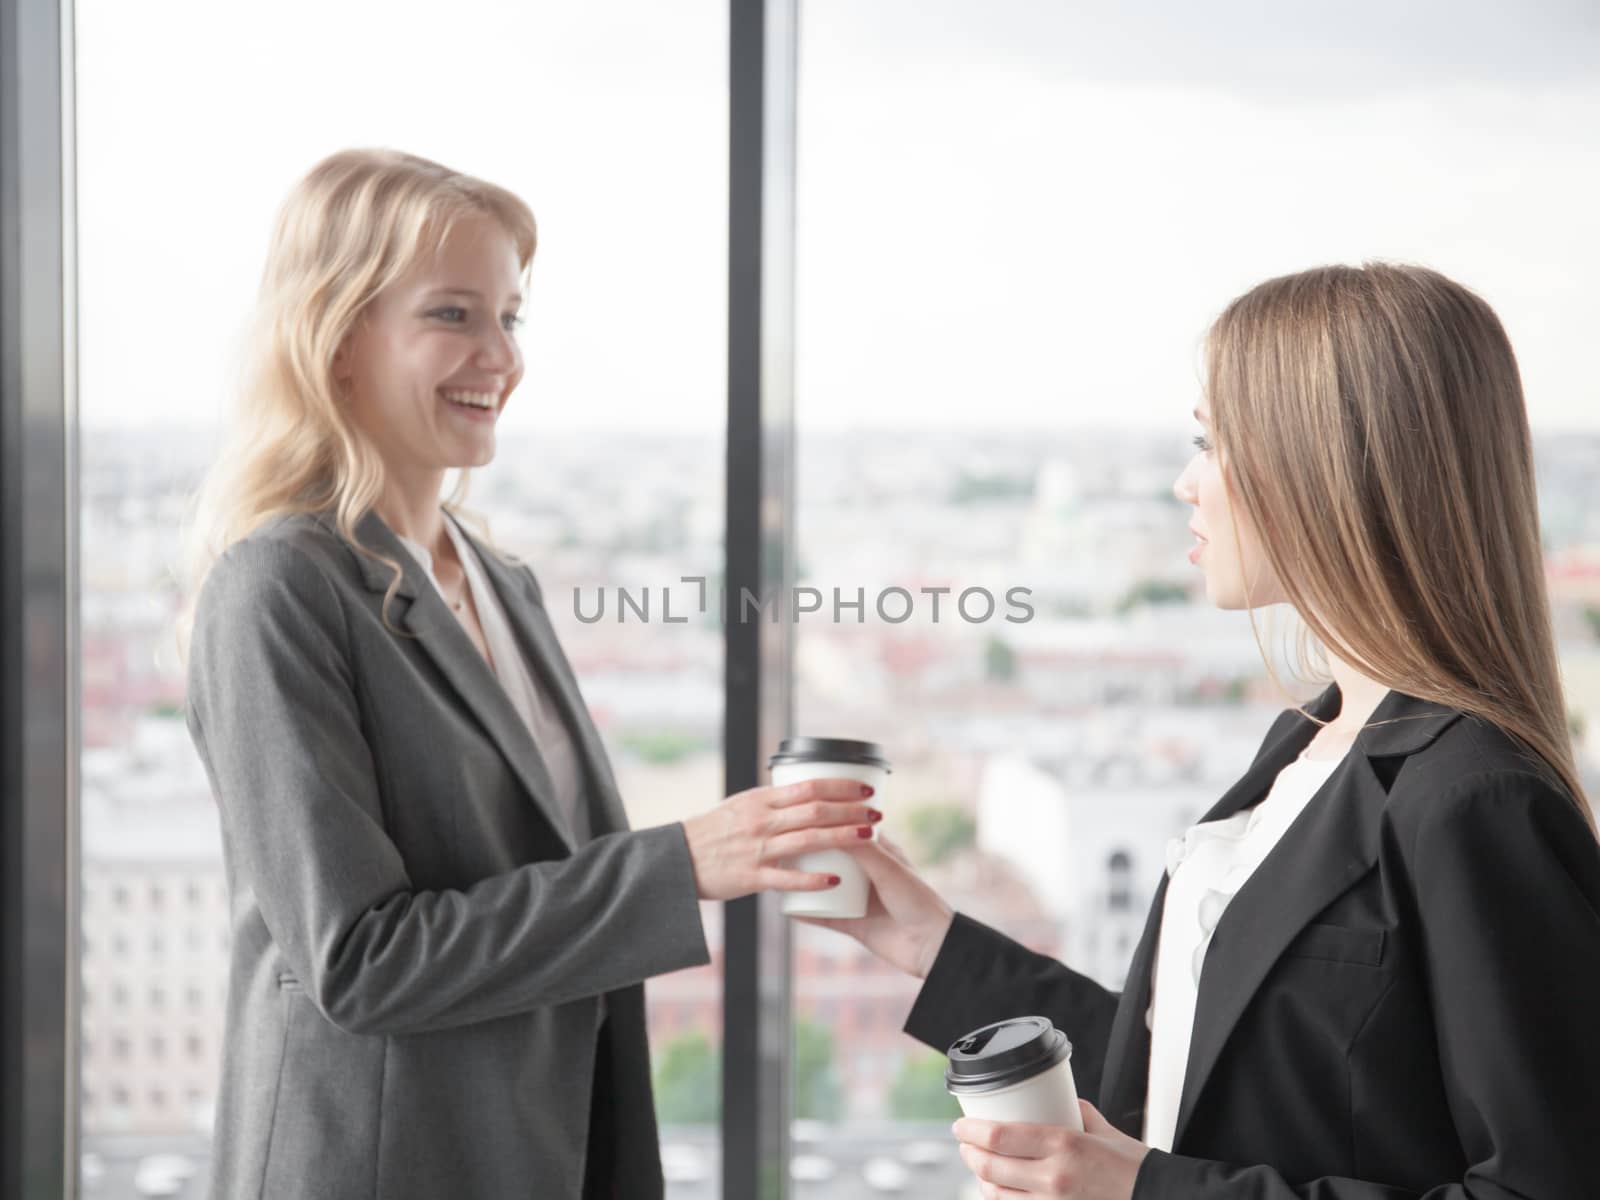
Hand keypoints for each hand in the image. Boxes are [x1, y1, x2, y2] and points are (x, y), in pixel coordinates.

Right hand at [681, 778, 881, 901]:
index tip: (866, 787)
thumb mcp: (739, 807)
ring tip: (870, 837)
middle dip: (851, 810)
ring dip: (842, 837)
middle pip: (815, 810)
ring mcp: (756, 848)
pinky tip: (836, 880)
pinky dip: (812, 880)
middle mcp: (760, 820)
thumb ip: (771, 803)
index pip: (809, 785)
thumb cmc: (710, 833)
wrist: (676, 861)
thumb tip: (803, 794)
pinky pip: (786, 879)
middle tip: (878, 812)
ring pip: (807, 839)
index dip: (841, 785)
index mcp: (760, 799)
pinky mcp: (750, 877)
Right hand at [794, 833, 953, 978]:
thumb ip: (862, 847)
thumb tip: (829, 824)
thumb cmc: (917, 900)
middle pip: (831, 855)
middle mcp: (866, 872)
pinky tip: (784, 905)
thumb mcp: (887, 868)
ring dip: (803, 877)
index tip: (805, 809)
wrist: (930, 947)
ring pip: (822, 884)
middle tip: (783, 838)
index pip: (848, 827)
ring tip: (778, 868)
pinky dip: (804, 911)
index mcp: (879, 852)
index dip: (830, 818)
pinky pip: (821, 916)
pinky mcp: (851, 924)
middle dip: (810, 848)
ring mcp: (857, 898)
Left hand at [954, 1100, 1147, 1197]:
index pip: (999, 1137)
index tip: (960, 1125)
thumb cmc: (1134, 1167)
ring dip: (981, 1179)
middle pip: (991, 1166)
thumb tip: (1054, 1099)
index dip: (970, 1131)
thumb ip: (1074, 1113)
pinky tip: (998, 1190)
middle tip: (965, 1143)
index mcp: (1063, 1145)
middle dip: (969, 1153)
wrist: (1158, 1197)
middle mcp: (1054, 1177)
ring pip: (997, 1194)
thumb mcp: (1101, 1129)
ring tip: (979, 1166)